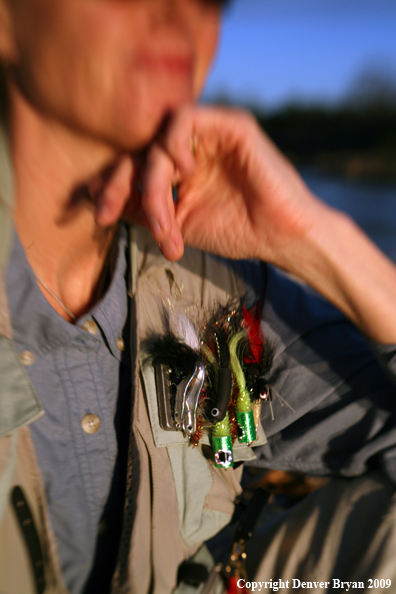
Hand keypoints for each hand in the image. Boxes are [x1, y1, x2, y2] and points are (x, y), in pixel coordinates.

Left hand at [91, 105, 395, 342]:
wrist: (279, 237)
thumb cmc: (236, 232)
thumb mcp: (176, 225)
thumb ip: (141, 209)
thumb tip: (96, 198)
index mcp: (180, 170)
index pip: (135, 167)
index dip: (111, 187)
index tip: (98, 215)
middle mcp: (191, 149)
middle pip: (138, 150)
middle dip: (117, 183)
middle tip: (108, 214)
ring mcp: (209, 135)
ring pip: (156, 140)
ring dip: (150, 183)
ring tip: (165, 221)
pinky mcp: (229, 124)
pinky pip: (184, 119)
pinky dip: (172, 146)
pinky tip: (183, 174)